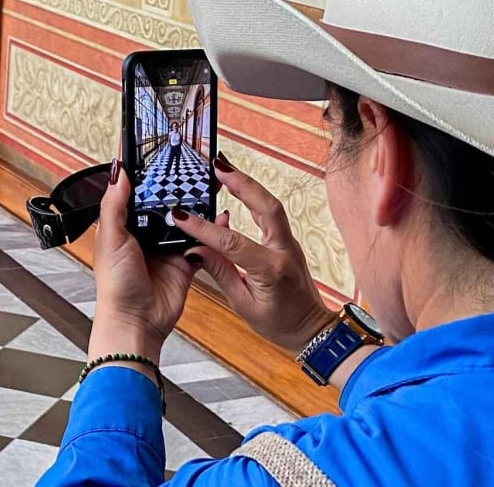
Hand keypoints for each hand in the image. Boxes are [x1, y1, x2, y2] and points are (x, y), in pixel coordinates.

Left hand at [88, 160, 199, 360]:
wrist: (137, 321)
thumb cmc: (116, 286)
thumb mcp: (111, 238)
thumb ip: (115, 205)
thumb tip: (120, 173)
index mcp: (123, 228)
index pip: (133, 194)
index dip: (142, 175)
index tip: (153, 152)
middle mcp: (145, 236)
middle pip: (163, 204)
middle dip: (175, 189)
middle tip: (188, 165)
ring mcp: (166, 248)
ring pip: (184, 221)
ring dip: (194, 207)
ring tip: (206, 184)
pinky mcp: (186, 263)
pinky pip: (201, 242)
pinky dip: (210, 231)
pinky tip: (219, 216)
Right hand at [170, 157, 336, 352]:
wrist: (312, 329)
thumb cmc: (280, 324)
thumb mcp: (244, 305)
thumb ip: (220, 272)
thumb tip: (195, 249)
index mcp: (271, 270)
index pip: (232, 242)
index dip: (204, 229)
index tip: (181, 216)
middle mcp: (284, 250)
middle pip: (265, 205)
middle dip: (241, 182)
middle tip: (216, 164)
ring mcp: (289, 243)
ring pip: (271, 204)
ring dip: (248, 184)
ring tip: (223, 168)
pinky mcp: (287, 241)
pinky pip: (272, 213)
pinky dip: (254, 196)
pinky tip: (239, 187)